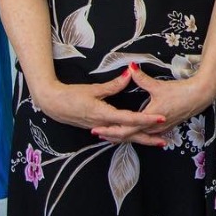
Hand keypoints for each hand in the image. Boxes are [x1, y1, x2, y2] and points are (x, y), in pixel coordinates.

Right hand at [31, 70, 165, 141]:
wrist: (51, 104)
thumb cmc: (70, 95)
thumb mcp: (93, 89)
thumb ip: (113, 85)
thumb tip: (130, 73)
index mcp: (103, 115)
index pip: (130, 119)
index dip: (146, 119)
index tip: (161, 118)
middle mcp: (102, 125)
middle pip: (128, 135)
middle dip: (146, 138)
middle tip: (164, 141)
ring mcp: (99, 128)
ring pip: (122, 137)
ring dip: (138, 139)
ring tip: (154, 142)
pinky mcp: (96, 128)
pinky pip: (114, 135)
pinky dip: (126, 137)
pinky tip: (134, 137)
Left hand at [92, 66, 215, 145]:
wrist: (199, 97)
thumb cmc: (180, 92)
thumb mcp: (158, 86)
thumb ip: (141, 78)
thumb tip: (130, 68)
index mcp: (148, 118)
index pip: (124, 129)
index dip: (109, 130)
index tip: (96, 129)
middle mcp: (152, 128)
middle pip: (128, 137)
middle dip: (112, 136)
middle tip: (98, 134)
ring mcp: (159, 130)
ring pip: (136, 137)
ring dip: (122, 137)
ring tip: (109, 135)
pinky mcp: (164, 129)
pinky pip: (145, 135)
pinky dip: (134, 135)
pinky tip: (130, 134)